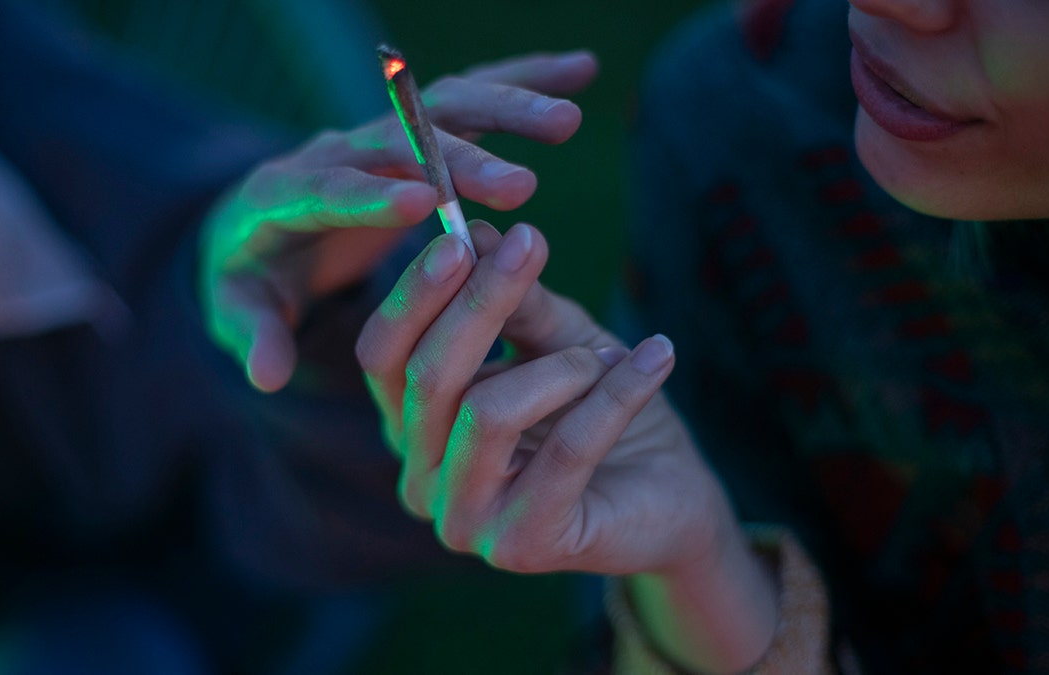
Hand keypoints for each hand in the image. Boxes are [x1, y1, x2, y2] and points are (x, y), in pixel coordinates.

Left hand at [201, 51, 597, 391]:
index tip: (423, 204)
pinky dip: (524, 80)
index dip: (370, 195)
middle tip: (519, 188)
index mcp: (283, 195)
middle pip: (395, 143)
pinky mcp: (415, 132)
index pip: (325, 190)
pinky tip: (579, 73)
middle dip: (456, 161)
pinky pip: (471, 99)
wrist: (256, 219)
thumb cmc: (252, 272)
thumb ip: (254, 335)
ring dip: (504, 108)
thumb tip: (267, 376)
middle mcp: (333, 151)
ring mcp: (377, 134)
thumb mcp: (236, 307)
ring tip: (566, 122)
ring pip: (442, 108)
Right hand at [357, 221, 779, 671]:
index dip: (416, 293)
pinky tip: (657, 357)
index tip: (461, 233)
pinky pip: (567, 449)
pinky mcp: (521, 545)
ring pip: (487, 414)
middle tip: (529, 244)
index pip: (383, 355)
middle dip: (480, 301)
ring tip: (605, 352)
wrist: (665, 495)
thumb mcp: (556, 340)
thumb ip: (516, 302)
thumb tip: (478, 233)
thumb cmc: (597, 412)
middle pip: (427, 377)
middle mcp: (420, 479)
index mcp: (412, 426)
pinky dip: (617, 393)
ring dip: (561, 366)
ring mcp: (463, 520)